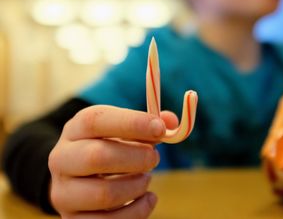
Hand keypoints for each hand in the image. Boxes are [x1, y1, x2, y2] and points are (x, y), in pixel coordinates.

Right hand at [48, 105, 177, 218]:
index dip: (131, 123)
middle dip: (136, 158)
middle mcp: (61, 159)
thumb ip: (150, 126)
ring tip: (146, 178)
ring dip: (137, 186)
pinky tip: (147, 198)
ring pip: (104, 194)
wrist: (81, 180)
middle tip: (155, 158)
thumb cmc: (111, 149)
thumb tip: (171, 122)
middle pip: (96, 157)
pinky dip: (137, 211)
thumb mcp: (125, 132)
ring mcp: (64, 193)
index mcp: (75, 130)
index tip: (160, 128)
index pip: (95, 121)